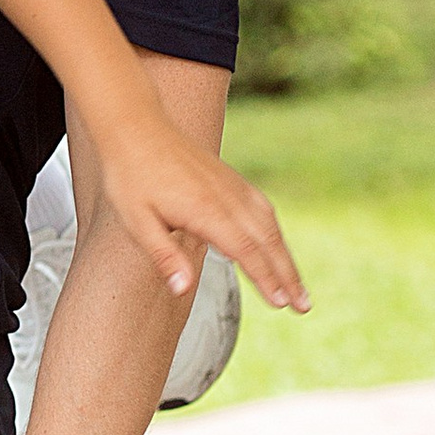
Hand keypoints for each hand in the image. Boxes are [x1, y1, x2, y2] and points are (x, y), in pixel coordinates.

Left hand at [100, 109, 308, 314]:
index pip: (245, 251)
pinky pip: (262, 209)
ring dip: (286, 258)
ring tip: (298, 287)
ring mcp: (233, 187)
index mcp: (206, 210)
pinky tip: (278, 247)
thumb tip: (182, 289)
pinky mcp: (231, 180)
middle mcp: (227, 198)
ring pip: (269, 226)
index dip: (266, 278)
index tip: (282, 303)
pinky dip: (275, 233)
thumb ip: (163, 256)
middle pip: (267, 241)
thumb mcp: (137, 221)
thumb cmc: (131, 176)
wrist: (137, 128)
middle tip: (303, 306)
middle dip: (288, 275)